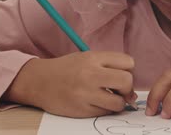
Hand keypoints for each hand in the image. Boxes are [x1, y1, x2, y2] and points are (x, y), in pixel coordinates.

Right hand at [3, 51, 136, 117]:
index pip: (128, 62)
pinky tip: (97, 103)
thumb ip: (108, 66)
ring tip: (109, 98)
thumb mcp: (86, 57)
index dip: (128, 70)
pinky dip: (106, 109)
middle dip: (128, 88)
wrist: (39, 81)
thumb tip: (131, 88)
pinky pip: (105, 113)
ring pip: (119, 102)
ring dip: (118, 103)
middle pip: (127, 81)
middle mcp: (90, 74)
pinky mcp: (81, 110)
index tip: (121, 73)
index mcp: (93, 58)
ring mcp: (86, 94)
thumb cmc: (66, 69)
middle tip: (120, 90)